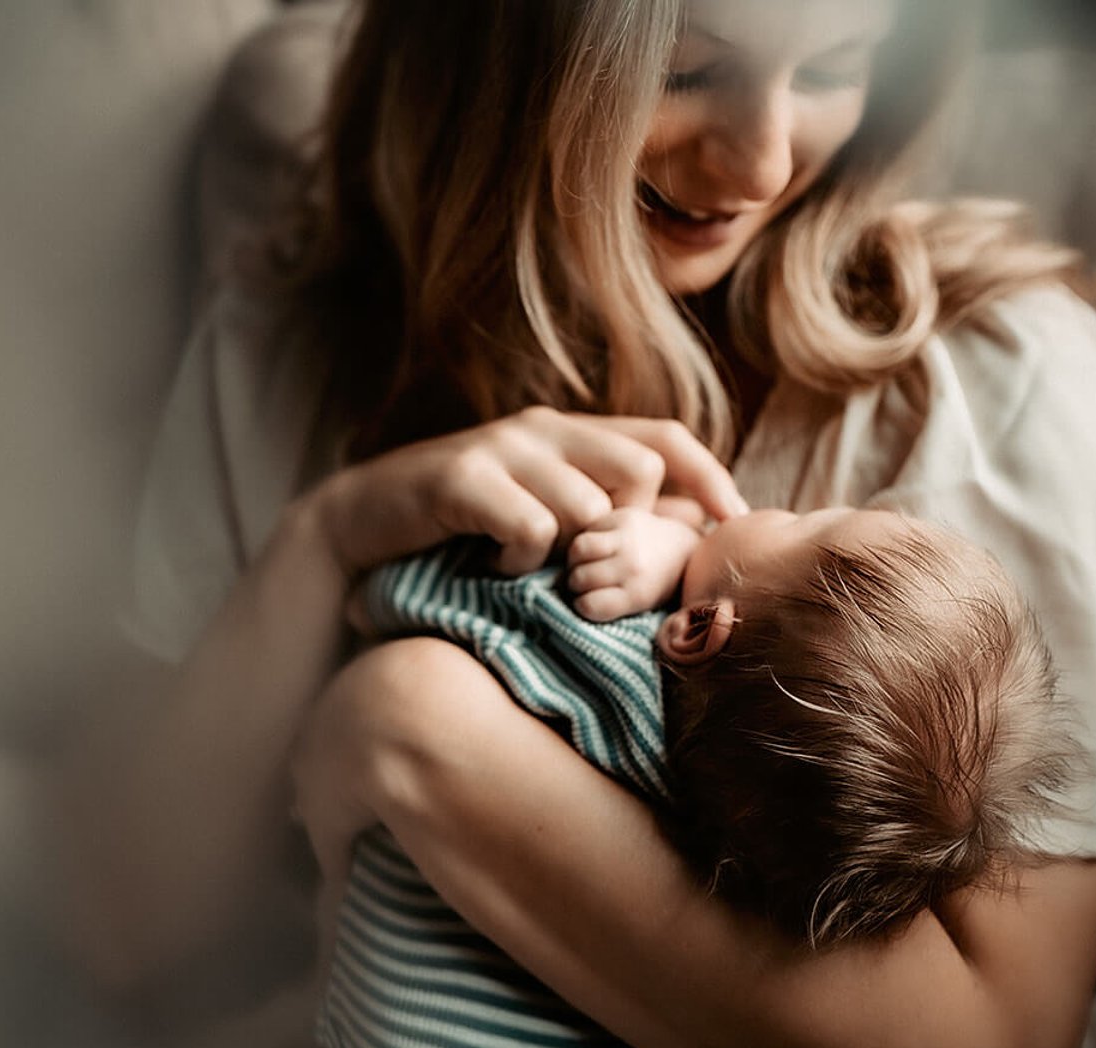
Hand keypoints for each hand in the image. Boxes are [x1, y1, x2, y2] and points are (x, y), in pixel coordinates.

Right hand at [309, 407, 745, 575]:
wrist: (359, 525)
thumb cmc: (460, 530)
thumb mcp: (539, 515)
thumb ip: (601, 515)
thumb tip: (687, 532)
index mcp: (569, 434)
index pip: (663, 436)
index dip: (709, 474)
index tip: (737, 521)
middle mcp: (542, 430)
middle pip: (638, 467)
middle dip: (634, 527)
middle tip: (599, 567)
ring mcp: (501, 450)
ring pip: (585, 504)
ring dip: (570, 552)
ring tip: (535, 570)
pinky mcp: (461, 478)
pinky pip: (530, 526)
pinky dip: (523, 559)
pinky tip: (497, 566)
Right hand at [566, 507, 703, 620]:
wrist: (678, 550)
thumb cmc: (647, 585)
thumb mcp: (633, 606)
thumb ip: (603, 604)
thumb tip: (559, 595)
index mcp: (638, 594)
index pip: (588, 606)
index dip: (582, 605)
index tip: (587, 601)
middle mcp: (634, 566)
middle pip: (579, 579)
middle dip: (576, 583)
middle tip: (583, 581)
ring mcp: (629, 538)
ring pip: (578, 550)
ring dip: (575, 559)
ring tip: (583, 563)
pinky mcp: (622, 516)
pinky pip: (586, 529)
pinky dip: (584, 538)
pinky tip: (593, 547)